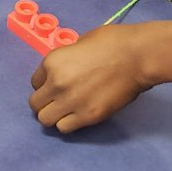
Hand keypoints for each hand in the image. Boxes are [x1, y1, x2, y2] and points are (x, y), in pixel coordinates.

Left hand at [29, 24, 150, 132]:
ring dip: (54, 115)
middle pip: (35, 104)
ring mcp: (71, 102)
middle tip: (59, 100)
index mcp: (52, 62)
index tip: (56, 84)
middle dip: (45, 102)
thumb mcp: (80, 42)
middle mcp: (56, 84)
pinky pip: (64, 128)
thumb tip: (65, 68)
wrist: (137, 56)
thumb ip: (66, 59)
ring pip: (45, 120)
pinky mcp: (87, 117)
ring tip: (67, 110)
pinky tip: (78, 115)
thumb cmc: (112, 42)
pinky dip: (68, 123)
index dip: (45, 84)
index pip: (34, 82)